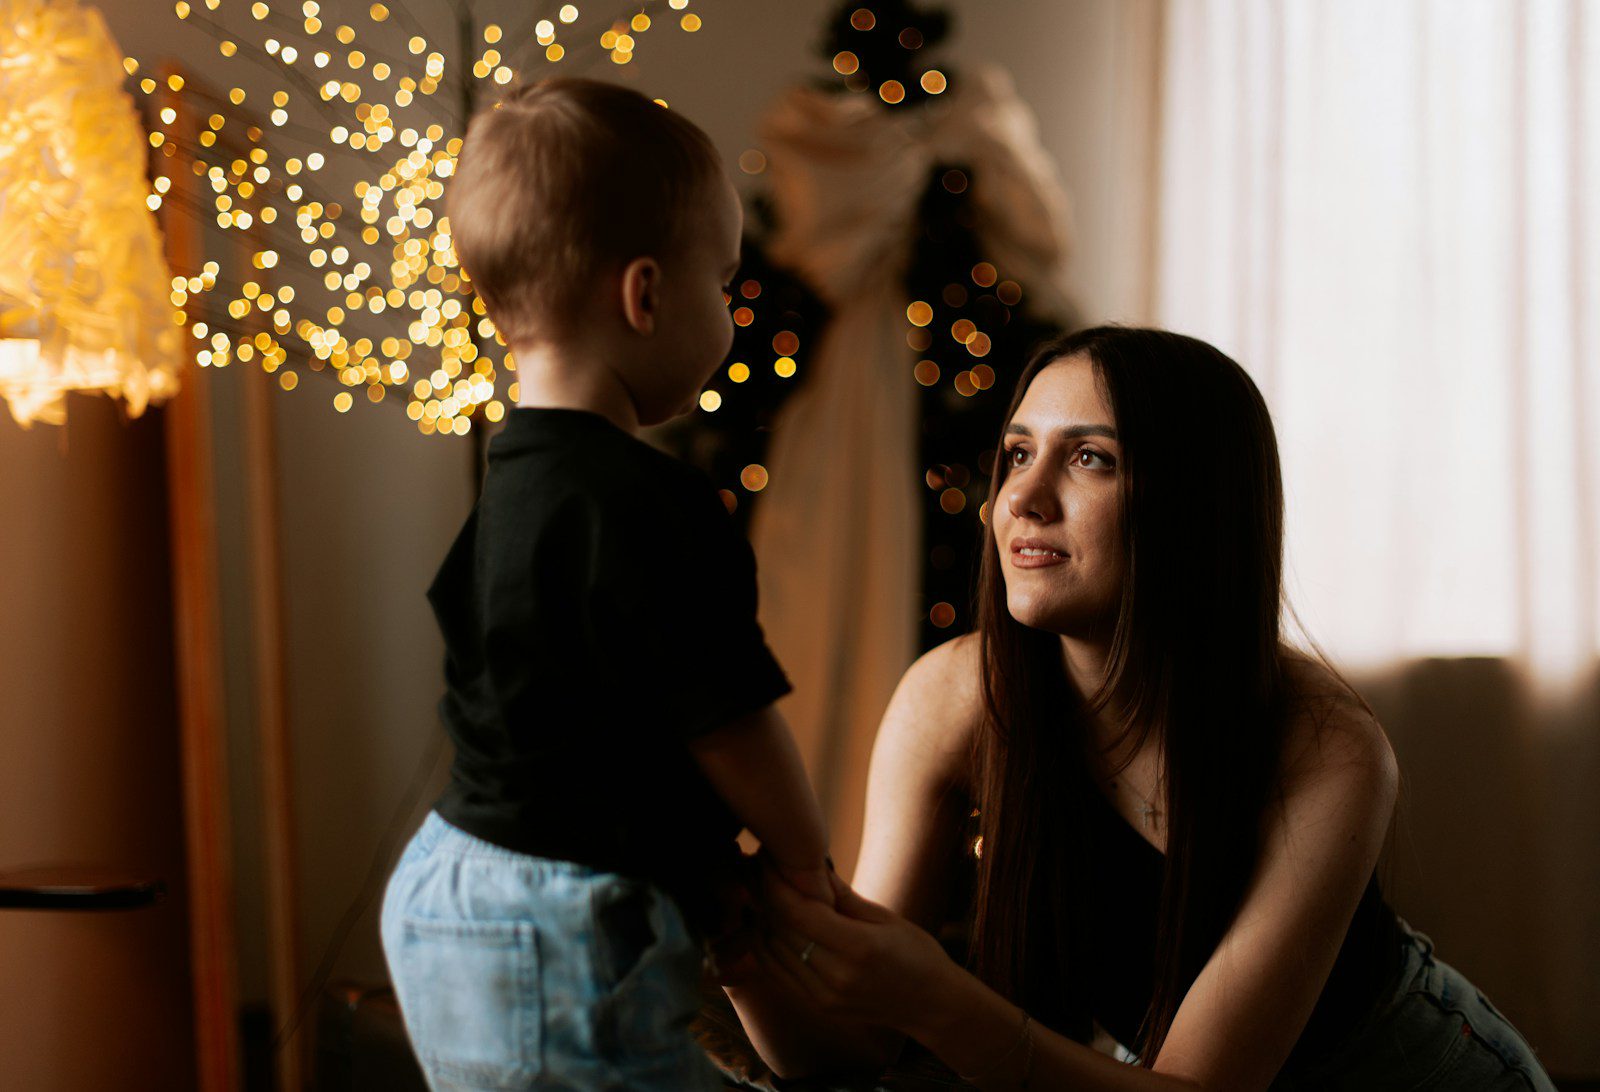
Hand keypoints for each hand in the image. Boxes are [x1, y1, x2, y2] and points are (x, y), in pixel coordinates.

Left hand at [758, 867, 953, 1033]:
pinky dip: (766, 944)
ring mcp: (823, 996)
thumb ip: (841, 895)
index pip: (797, 912)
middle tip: (758, 866)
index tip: (767, 857)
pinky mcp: (817, 1006)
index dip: (775, 882)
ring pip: (771, 951)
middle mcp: (835, 977)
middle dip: (763, 894)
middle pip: (779, 930)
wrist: (932, 1005)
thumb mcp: (885, 916)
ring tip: (759, 889)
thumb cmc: (917, 953)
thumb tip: (808, 864)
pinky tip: (767, 921)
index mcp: (858, 948)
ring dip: (760, 918)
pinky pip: (777, 971)